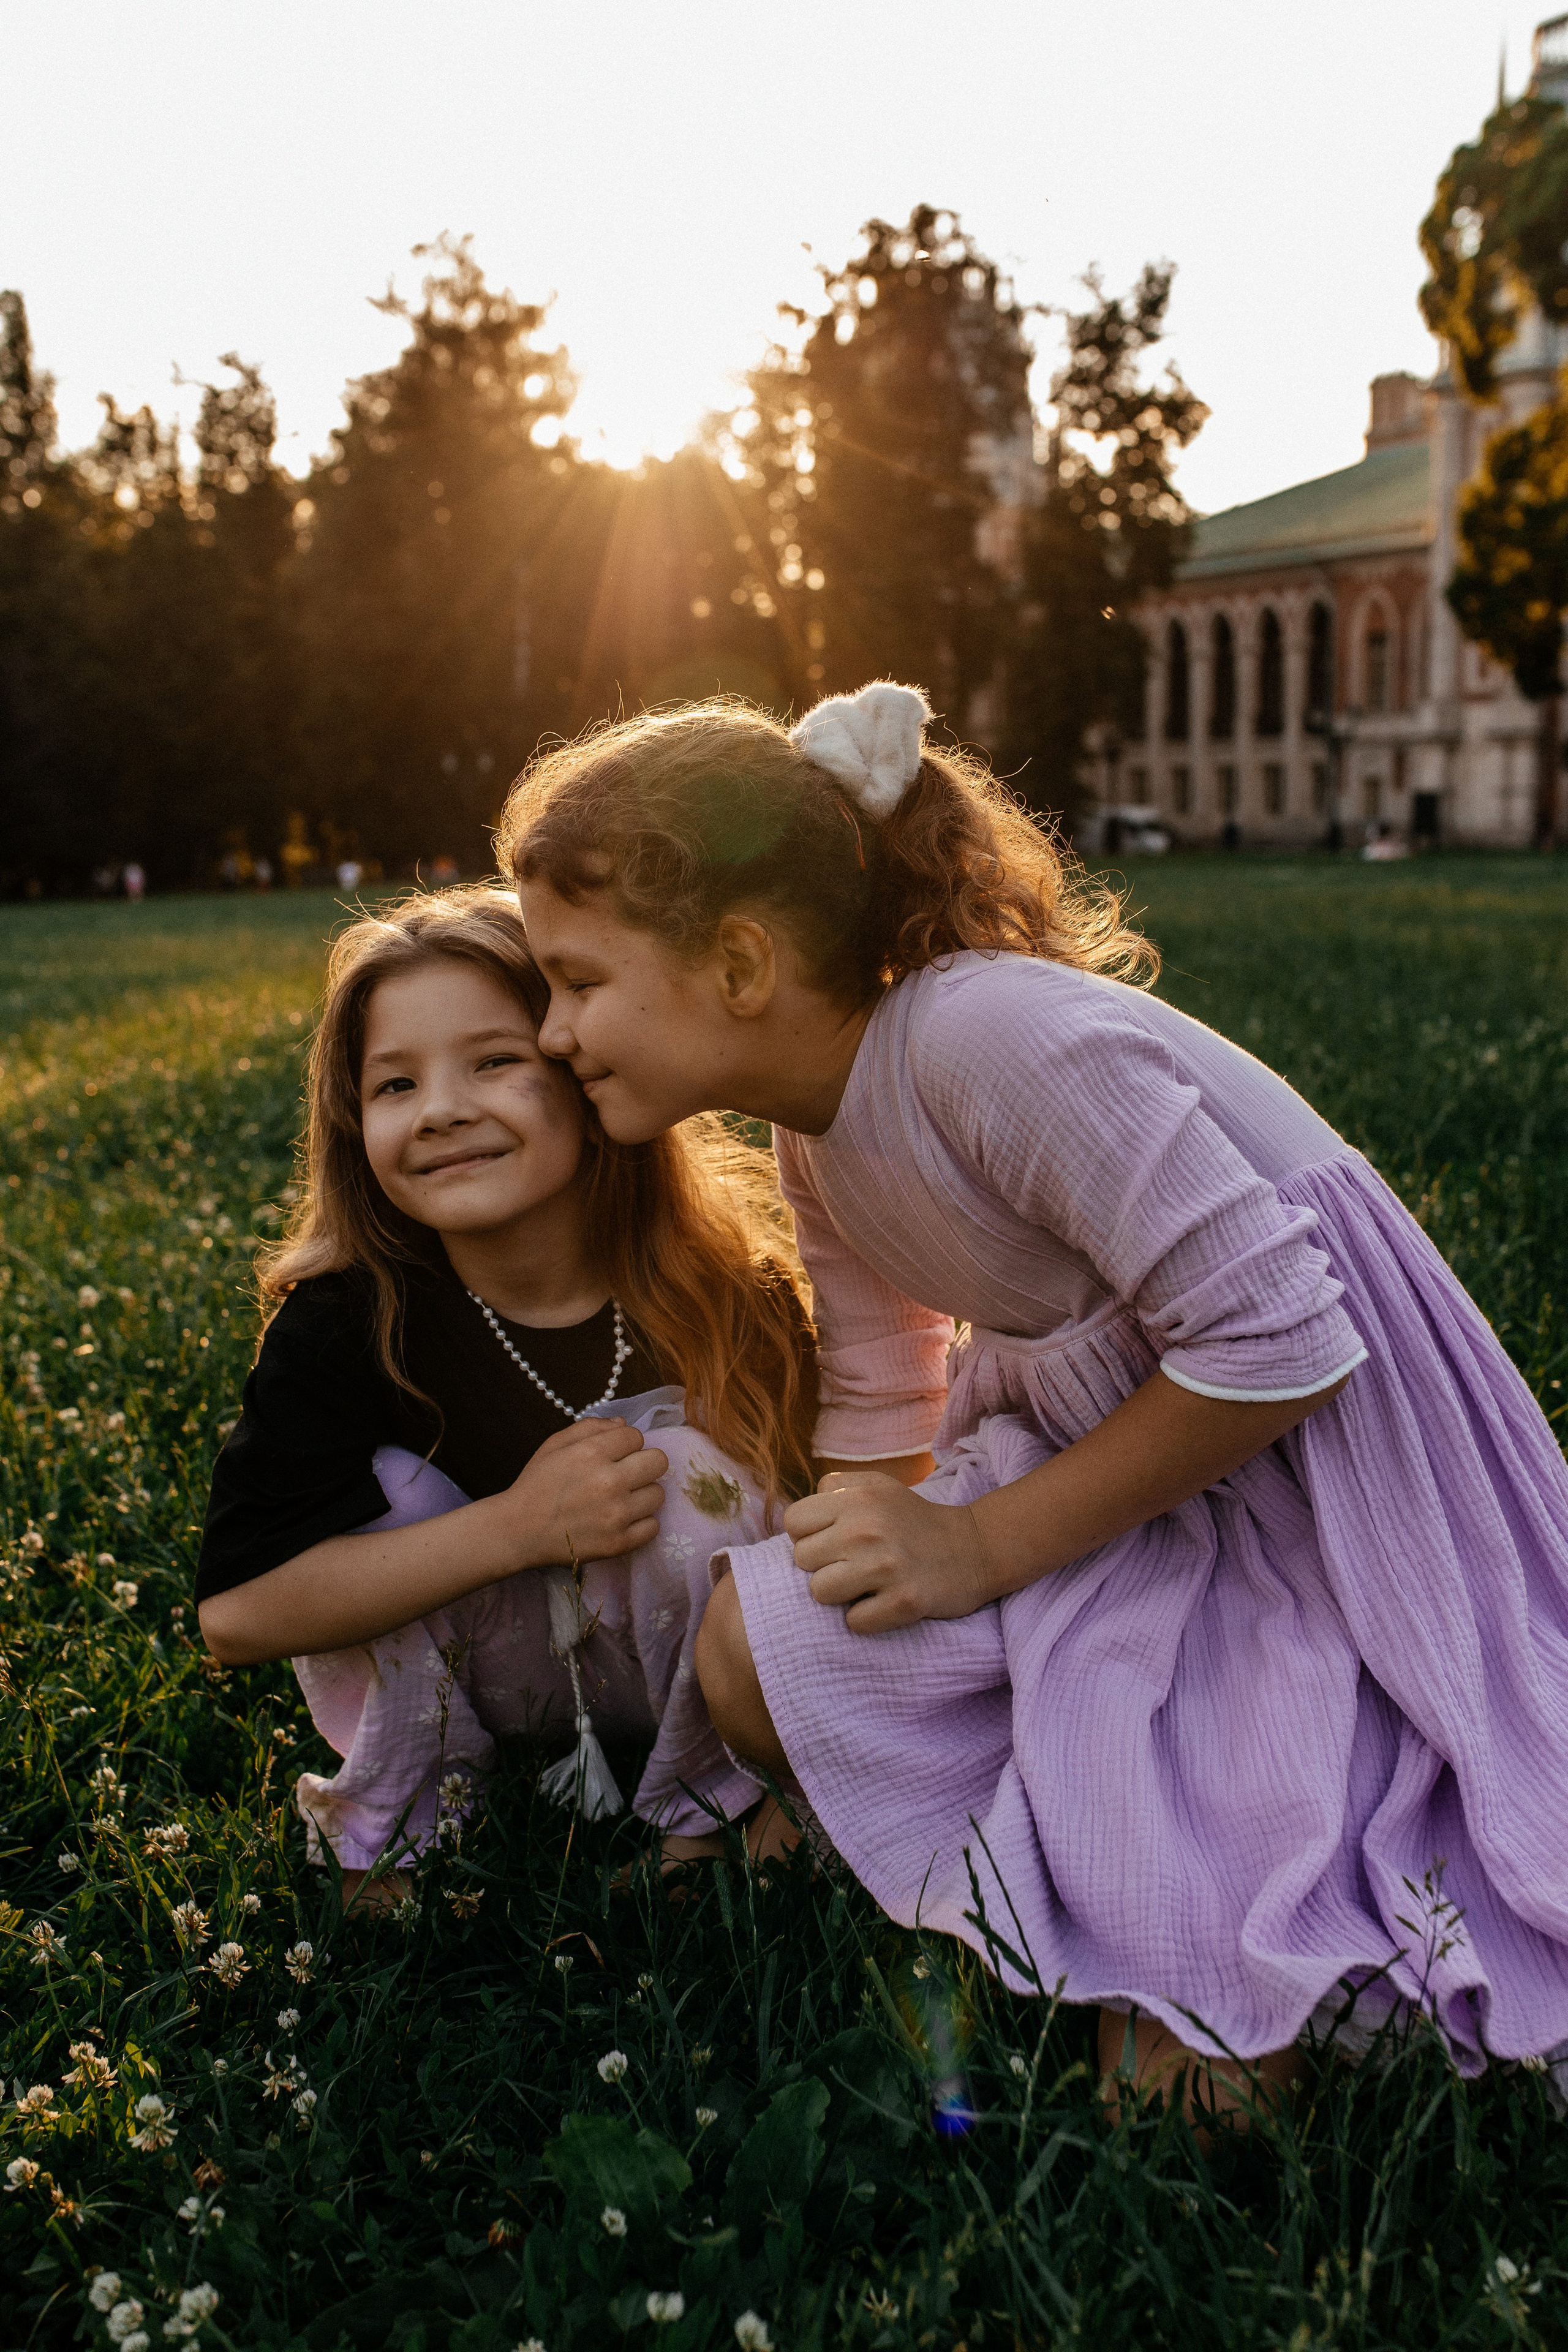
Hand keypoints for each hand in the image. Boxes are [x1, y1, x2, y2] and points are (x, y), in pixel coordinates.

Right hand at [503, 1417, 666, 1567]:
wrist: (518, 1531)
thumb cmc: (537, 1484)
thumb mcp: (555, 1444)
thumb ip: (590, 1427)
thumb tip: (623, 1423)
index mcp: (592, 1453)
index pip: (636, 1436)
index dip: (625, 1443)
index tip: (614, 1455)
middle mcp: (609, 1482)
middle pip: (658, 1461)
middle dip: (643, 1463)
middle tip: (626, 1474)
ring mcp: (617, 1515)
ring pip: (658, 1494)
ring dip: (643, 1493)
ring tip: (621, 1499)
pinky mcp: (619, 1543)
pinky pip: (653, 1526)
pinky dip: (641, 1523)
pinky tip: (622, 1520)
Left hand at [781, 1471, 990, 1633]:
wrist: (975, 1548)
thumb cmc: (915, 1520)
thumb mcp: (878, 1485)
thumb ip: (836, 1487)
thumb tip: (797, 1517)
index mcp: (858, 1497)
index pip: (793, 1521)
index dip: (809, 1534)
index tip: (833, 1541)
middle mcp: (867, 1528)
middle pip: (802, 1559)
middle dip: (825, 1564)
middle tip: (854, 1563)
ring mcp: (886, 1567)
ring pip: (820, 1592)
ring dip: (841, 1595)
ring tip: (867, 1584)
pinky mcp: (904, 1602)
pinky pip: (854, 1622)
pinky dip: (867, 1618)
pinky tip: (885, 1602)